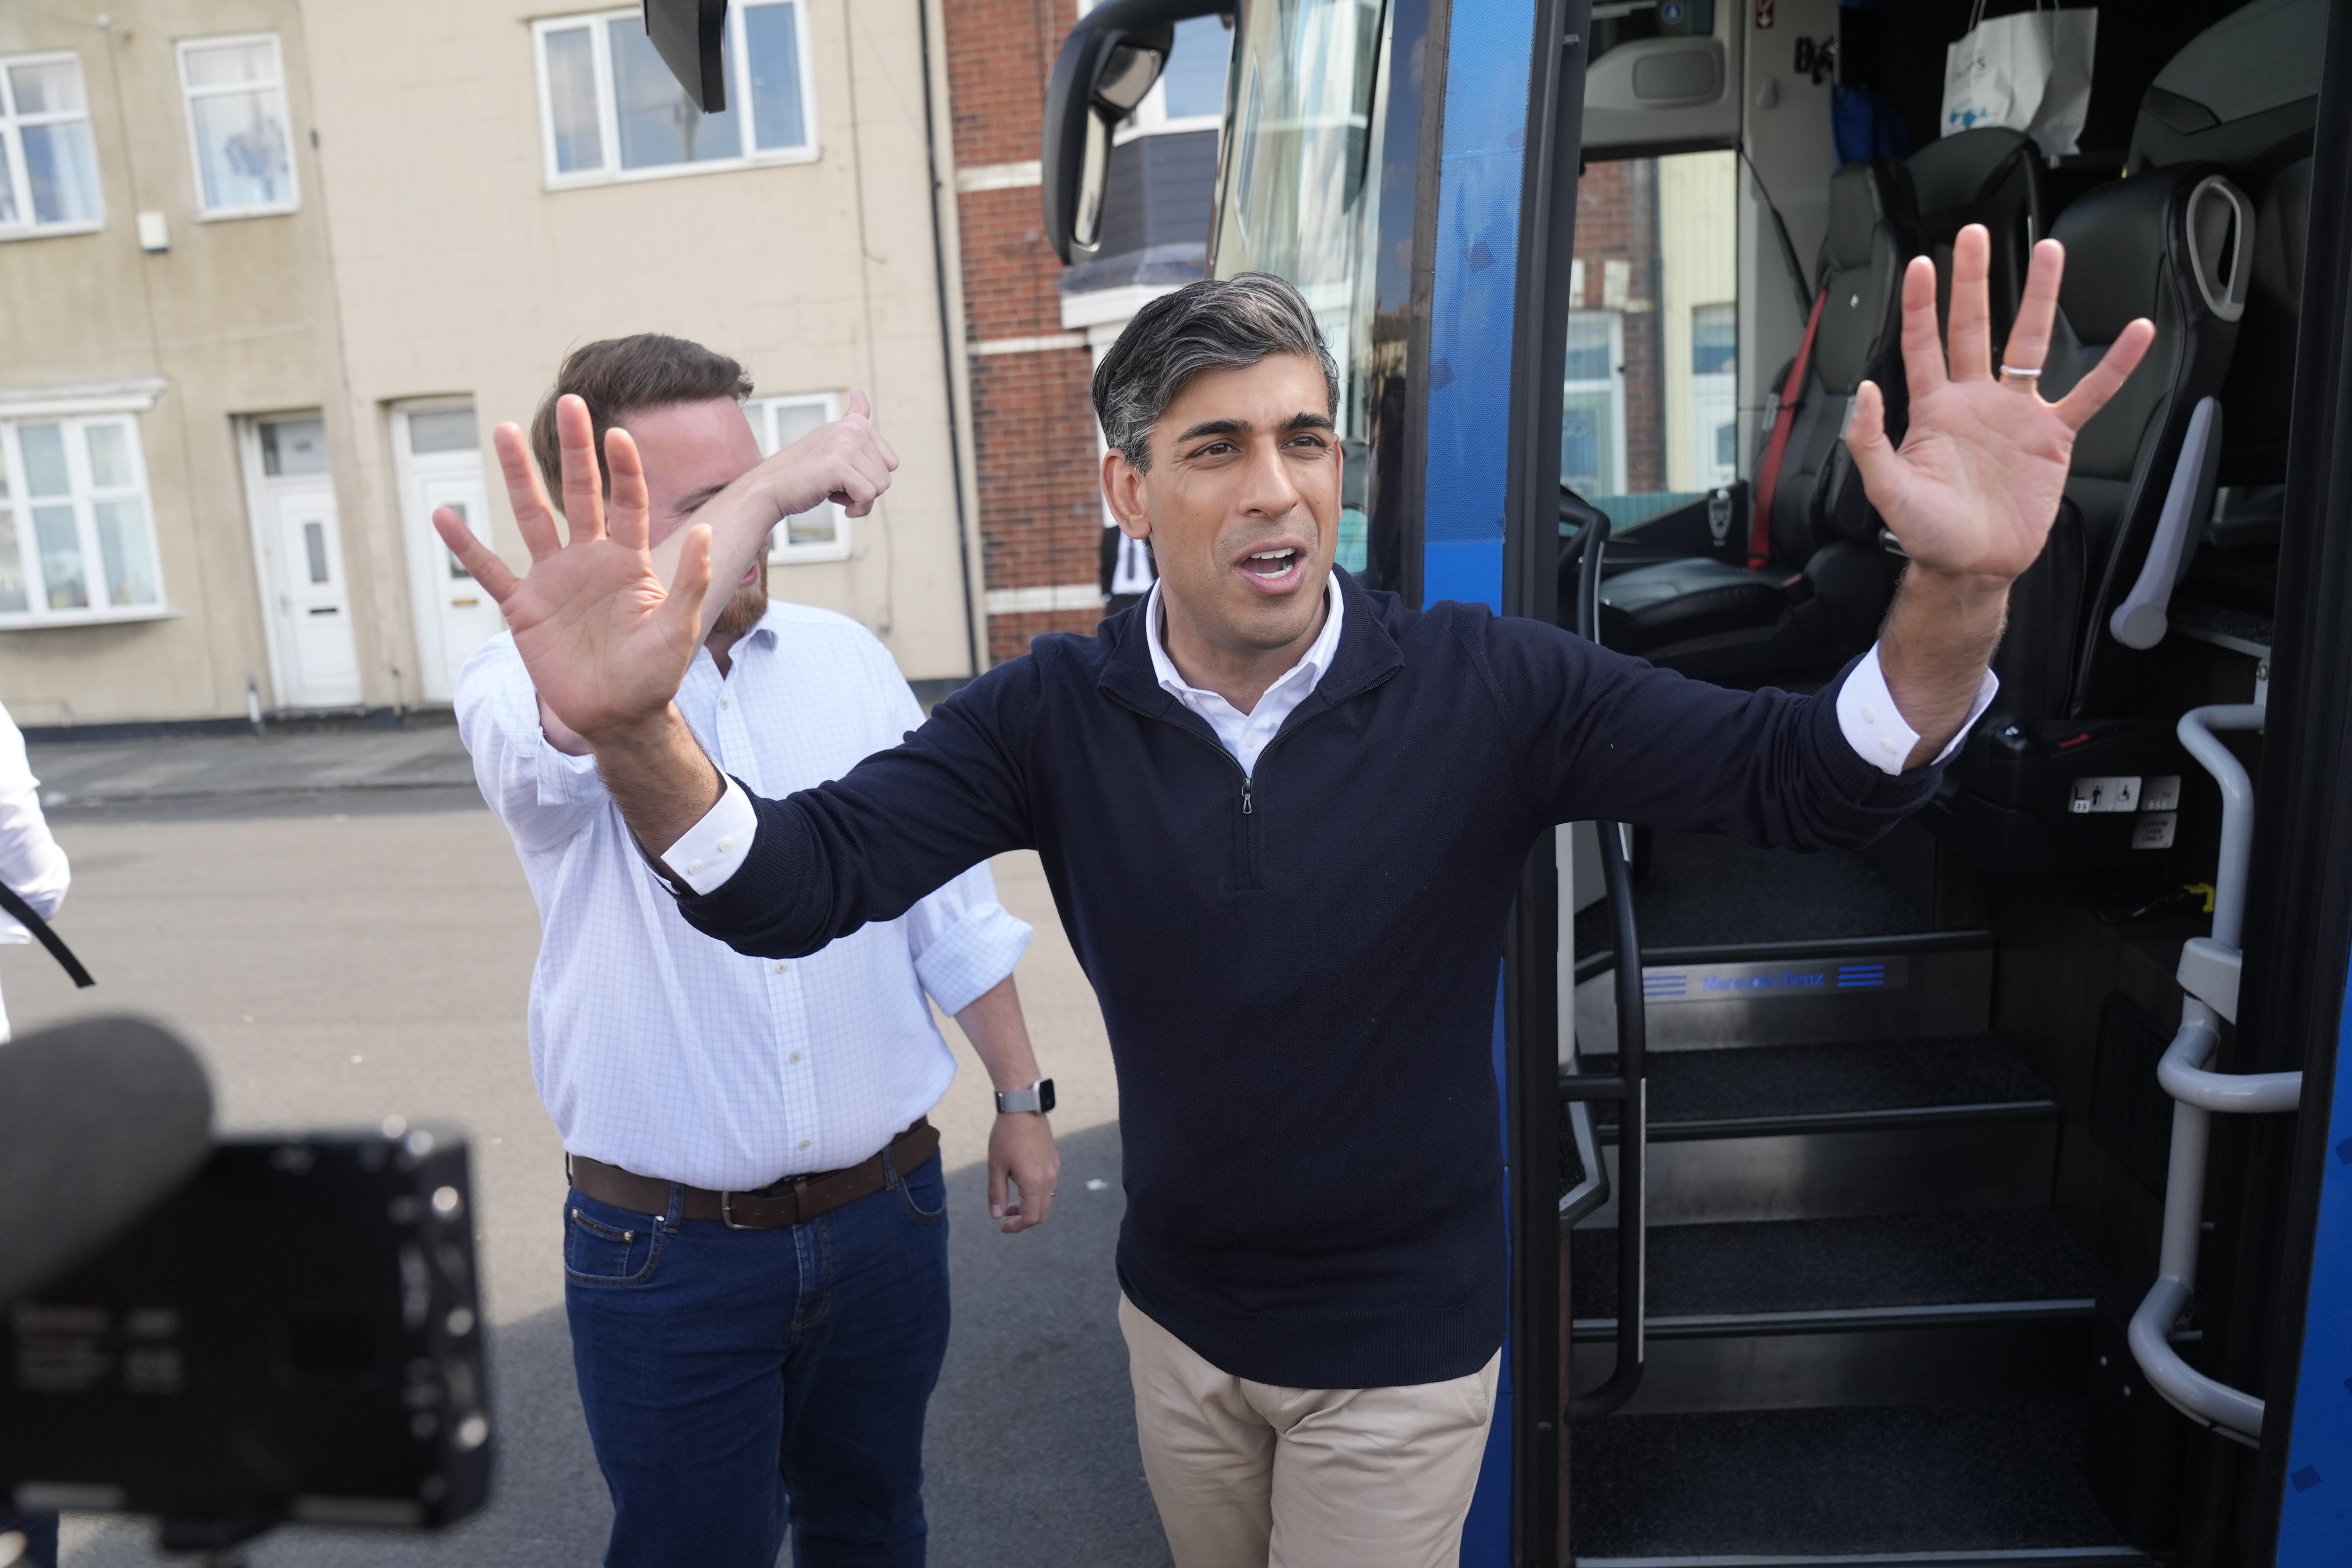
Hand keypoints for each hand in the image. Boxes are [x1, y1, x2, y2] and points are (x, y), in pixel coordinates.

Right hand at [432, 395, 711, 744]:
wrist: (618, 716)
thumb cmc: (654, 676)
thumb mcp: (679, 629)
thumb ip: (691, 581)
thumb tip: (707, 532)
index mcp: (628, 560)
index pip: (627, 502)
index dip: (623, 469)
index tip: (617, 433)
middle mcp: (589, 559)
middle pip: (579, 493)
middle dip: (575, 449)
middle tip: (570, 401)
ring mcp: (554, 579)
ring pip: (531, 517)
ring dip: (517, 476)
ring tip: (502, 430)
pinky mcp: (524, 607)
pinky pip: (489, 570)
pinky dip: (465, 545)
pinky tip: (443, 515)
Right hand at [760, 387, 901, 519]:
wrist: (770, 488)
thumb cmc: (803, 471)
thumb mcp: (830, 439)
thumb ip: (852, 418)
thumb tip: (858, 389)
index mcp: (854, 423)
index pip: (890, 462)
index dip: (869, 477)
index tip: (845, 474)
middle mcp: (852, 429)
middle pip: (886, 475)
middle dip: (865, 489)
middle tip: (836, 484)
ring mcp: (845, 445)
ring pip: (880, 486)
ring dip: (860, 500)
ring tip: (833, 490)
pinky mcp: (838, 466)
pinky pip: (868, 496)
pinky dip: (858, 508)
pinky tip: (840, 506)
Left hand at [987, 1112, 1058, 1234]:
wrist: (1023, 1108)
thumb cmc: (1006, 1136)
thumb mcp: (996, 1166)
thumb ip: (996, 1193)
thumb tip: (996, 1215)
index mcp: (1034, 1183)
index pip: (1030, 1217)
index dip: (1016, 1226)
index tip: (1002, 1226)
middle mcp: (1049, 1179)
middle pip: (1042, 1213)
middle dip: (1024, 1219)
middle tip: (1006, 1217)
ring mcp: (1054, 1170)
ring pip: (1047, 1200)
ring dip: (1030, 1206)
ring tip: (1011, 1200)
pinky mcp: (1054, 1161)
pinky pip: (1049, 1186)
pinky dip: (1036, 1193)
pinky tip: (1021, 1182)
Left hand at [1846, 225, 2154, 585]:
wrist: (1971, 566)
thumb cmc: (1928, 533)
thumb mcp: (1887, 490)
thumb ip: (1869, 442)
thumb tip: (1863, 389)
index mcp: (1933, 410)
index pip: (1924, 344)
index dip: (1921, 305)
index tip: (1920, 265)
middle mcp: (1975, 401)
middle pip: (1975, 327)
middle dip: (1974, 281)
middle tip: (1975, 236)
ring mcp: (2016, 414)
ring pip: (2030, 343)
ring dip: (2040, 298)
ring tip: (2049, 252)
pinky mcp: (2053, 437)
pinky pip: (2089, 393)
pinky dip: (2114, 365)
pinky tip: (2134, 332)